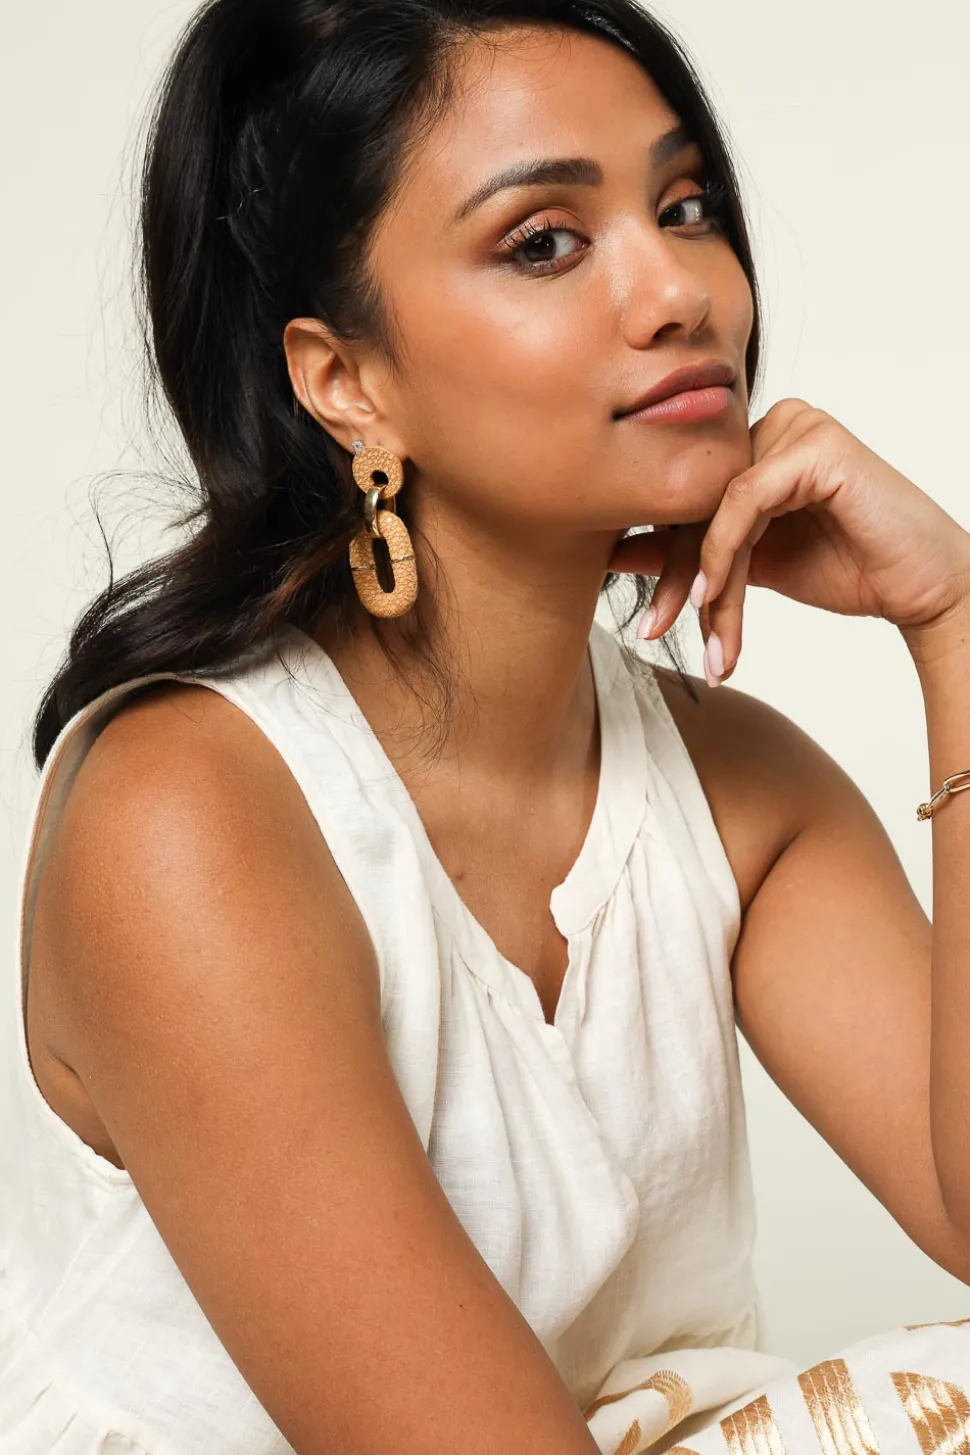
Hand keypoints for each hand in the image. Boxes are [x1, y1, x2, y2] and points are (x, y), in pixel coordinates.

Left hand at [607, 398, 969, 684]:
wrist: (919, 588)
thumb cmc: (847, 569)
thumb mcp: (749, 567)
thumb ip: (691, 554)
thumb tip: (619, 552)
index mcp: (755, 447)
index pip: (687, 502)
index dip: (663, 564)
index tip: (645, 621)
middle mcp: (771, 426)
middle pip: (695, 503)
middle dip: (675, 578)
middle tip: (654, 632)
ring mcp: (795, 426)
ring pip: (715, 508)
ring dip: (703, 581)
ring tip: (707, 637)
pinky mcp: (815, 444)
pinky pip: (744, 499)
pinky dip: (722, 551)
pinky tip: (713, 596)